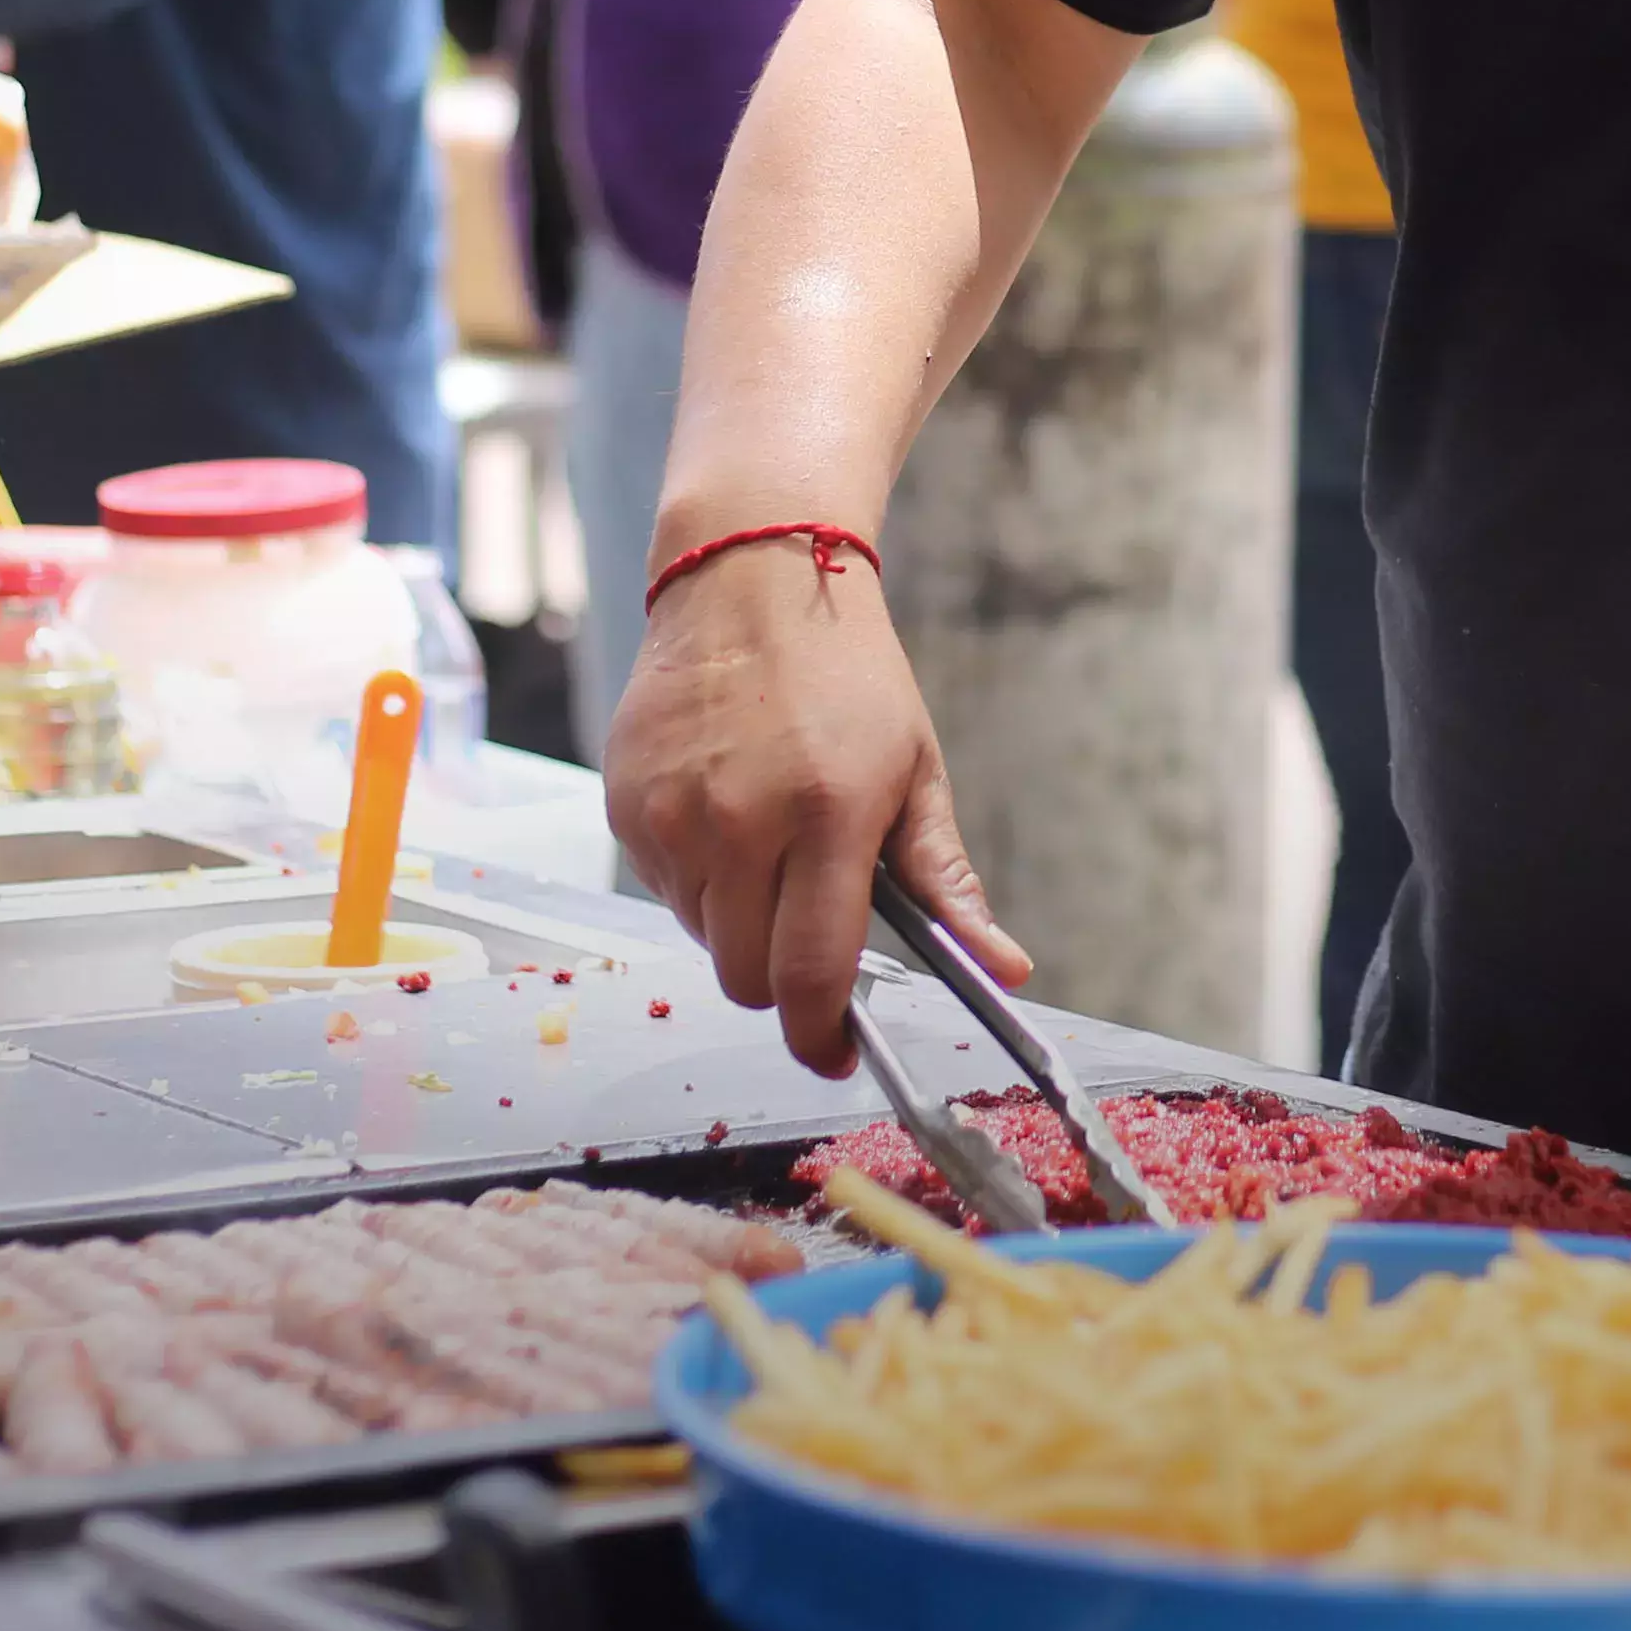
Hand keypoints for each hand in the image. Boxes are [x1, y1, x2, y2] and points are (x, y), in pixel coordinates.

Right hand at [604, 536, 1030, 1074]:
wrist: (751, 578)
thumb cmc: (847, 675)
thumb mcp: (915, 771)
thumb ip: (946, 883)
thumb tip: (1004, 970)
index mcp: (826, 816)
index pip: (809, 974)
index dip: (821, 1034)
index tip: (836, 1052)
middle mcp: (738, 823)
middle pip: (745, 978)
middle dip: (781, 982)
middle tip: (809, 933)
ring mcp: (672, 815)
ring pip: (702, 939)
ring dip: (739, 925)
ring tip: (771, 848)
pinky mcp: (626, 804)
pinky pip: (662, 890)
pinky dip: (697, 882)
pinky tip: (725, 817)